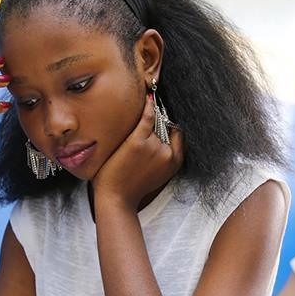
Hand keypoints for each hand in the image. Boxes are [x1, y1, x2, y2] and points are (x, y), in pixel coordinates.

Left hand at [92, 93, 182, 209]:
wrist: (116, 199)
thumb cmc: (130, 186)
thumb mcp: (156, 175)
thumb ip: (162, 156)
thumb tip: (162, 133)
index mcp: (176, 161)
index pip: (178, 133)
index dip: (170, 124)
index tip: (163, 116)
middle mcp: (169, 152)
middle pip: (164, 127)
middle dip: (154, 124)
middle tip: (146, 119)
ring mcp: (155, 145)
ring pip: (153, 123)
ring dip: (143, 122)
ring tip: (133, 128)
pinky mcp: (139, 140)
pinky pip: (147, 116)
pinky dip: (148, 104)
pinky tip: (148, 96)